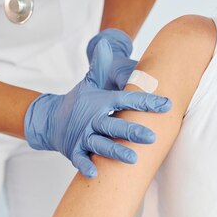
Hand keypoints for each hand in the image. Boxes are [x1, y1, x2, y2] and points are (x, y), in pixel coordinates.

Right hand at [24, 39, 171, 177]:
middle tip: (152, 136)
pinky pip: (80, 159)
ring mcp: (83, 135)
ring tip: (133, 159)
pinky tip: (96, 172)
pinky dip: (86, 165)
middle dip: (133, 131)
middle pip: (115, 124)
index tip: (166, 104)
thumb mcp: (89, 82)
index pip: (127, 100)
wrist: (50, 118)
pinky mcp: (74, 149)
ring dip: (116, 151)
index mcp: (101, 101)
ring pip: (101, 144)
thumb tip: (104, 43)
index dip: (146, 102)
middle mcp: (93, 119)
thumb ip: (101, 65)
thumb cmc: (78, 101)